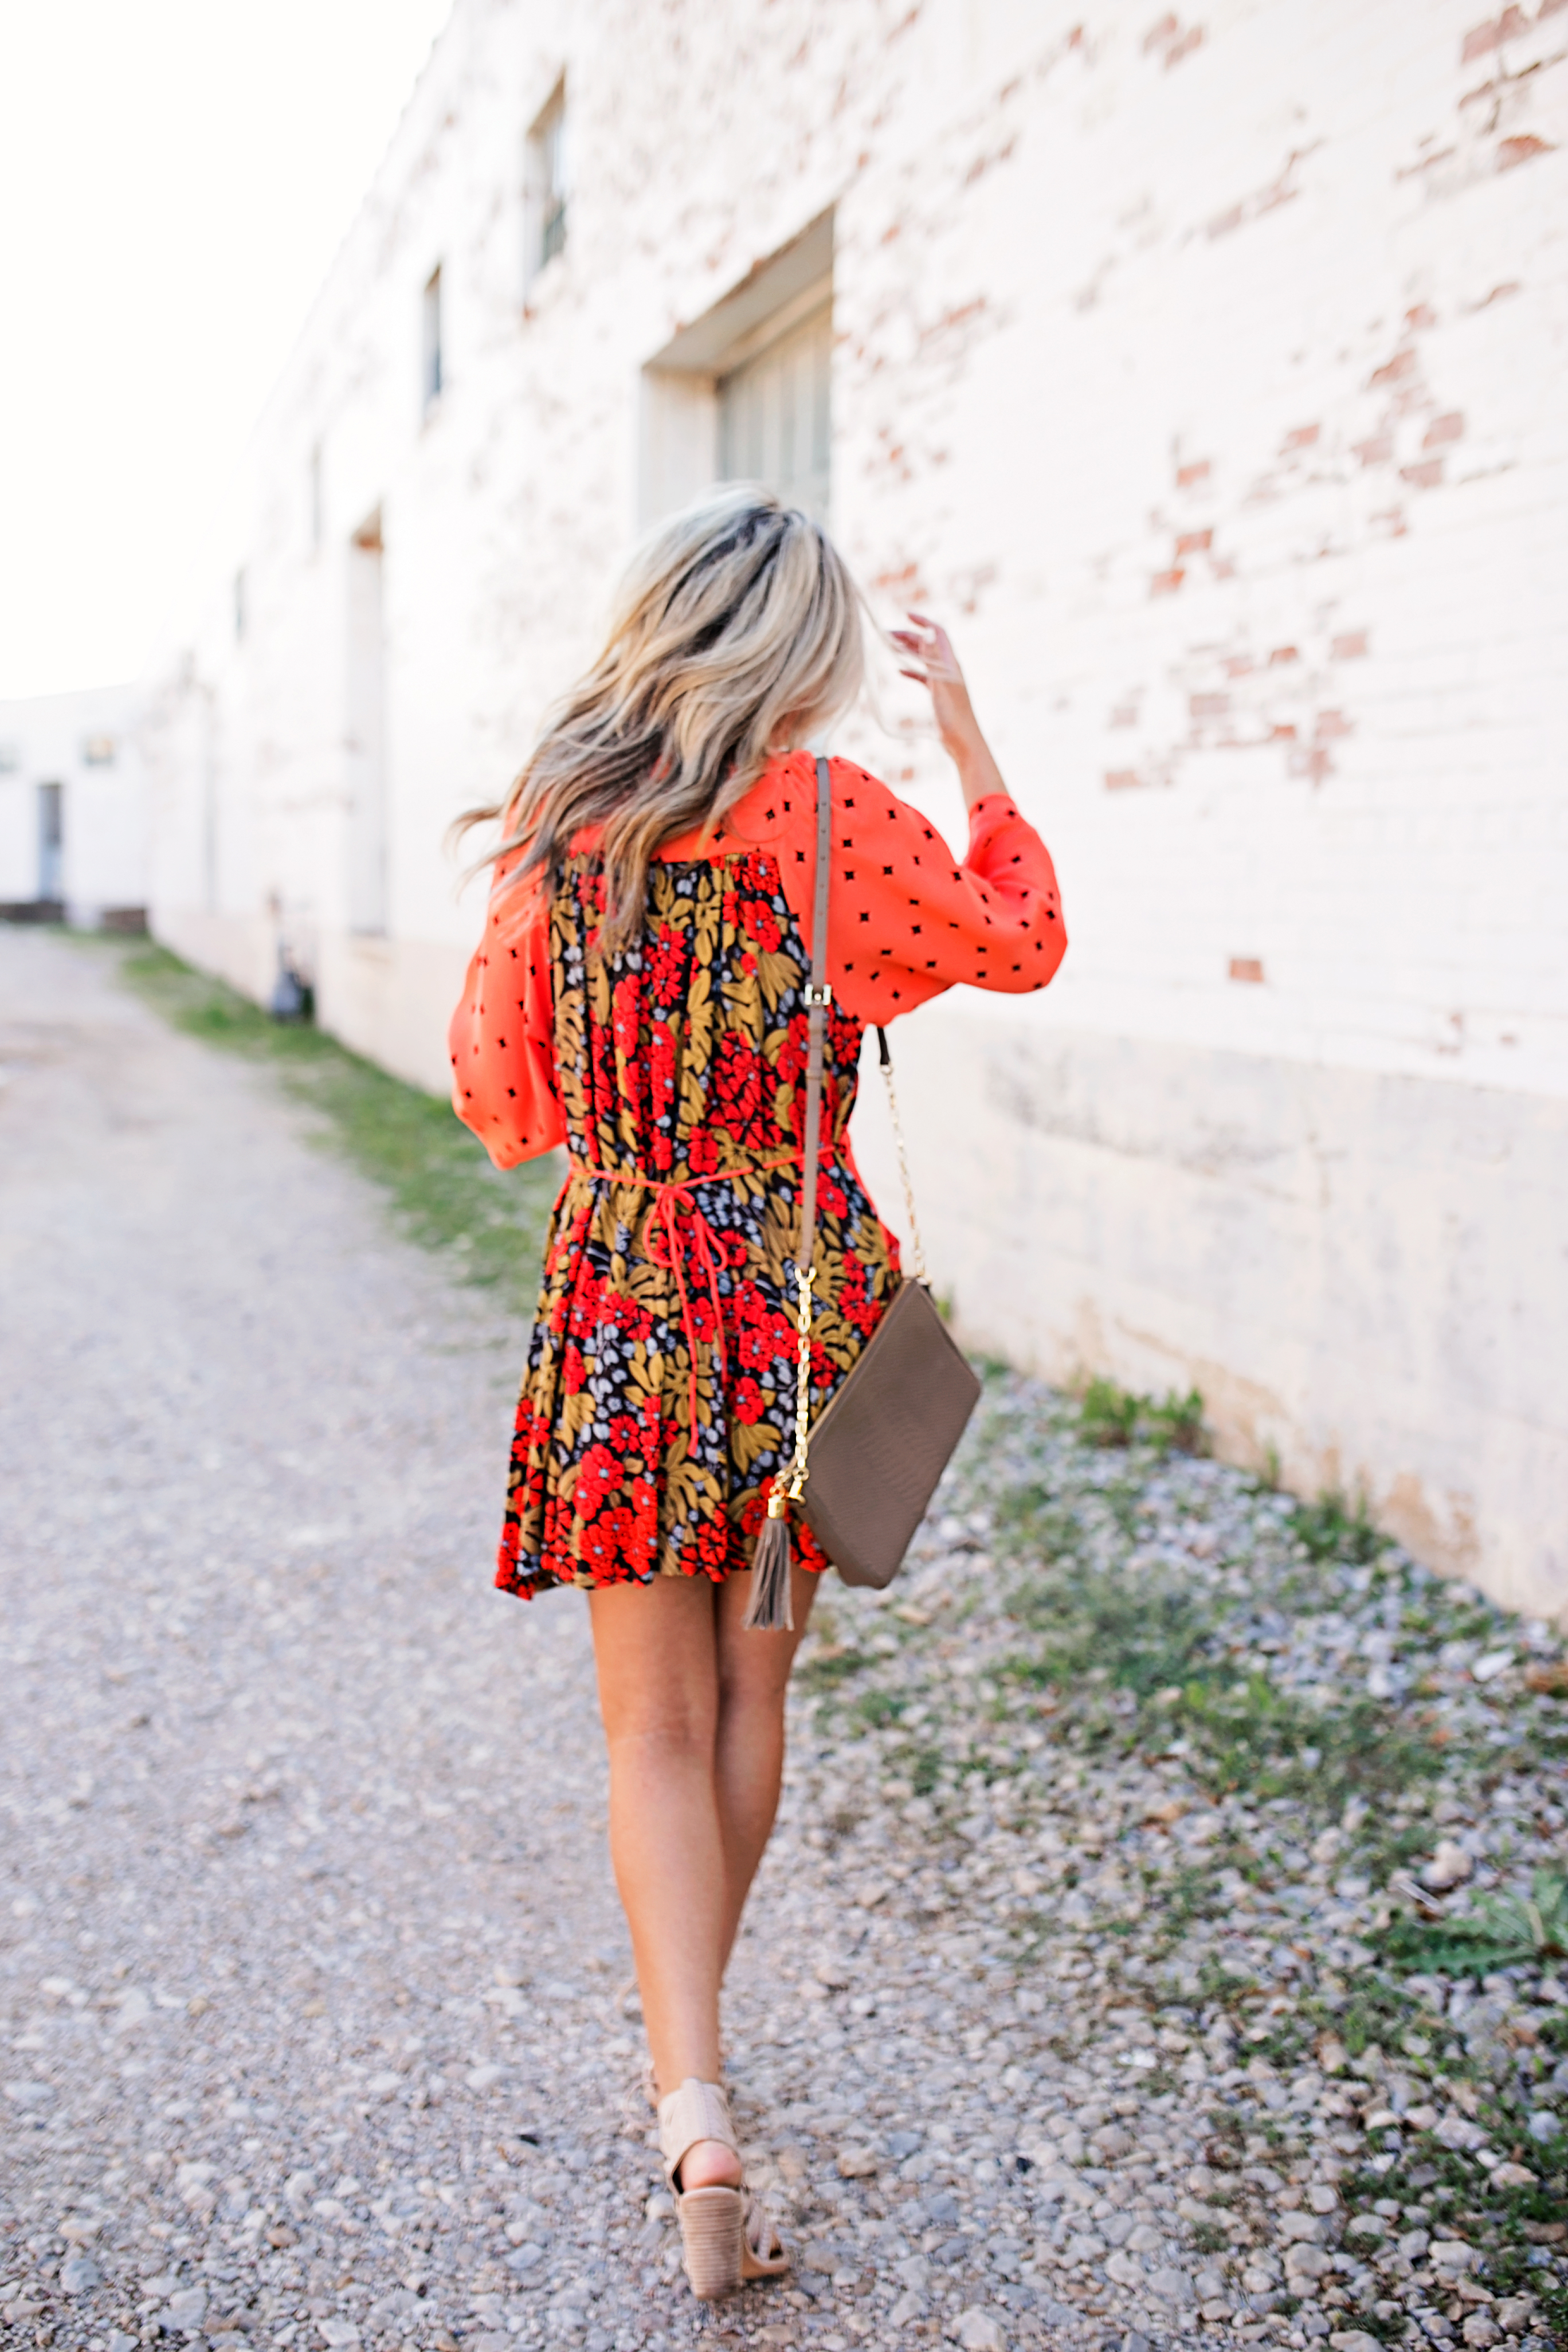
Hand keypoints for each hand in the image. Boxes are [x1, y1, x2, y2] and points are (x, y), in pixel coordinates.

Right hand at [889, 613, 1005, 811]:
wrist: (963, 742)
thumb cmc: (953, 716)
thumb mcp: (941, 684)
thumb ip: (933, 659)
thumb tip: (926, 634)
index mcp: (950, 663)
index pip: (937, 633)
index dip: (922, 621)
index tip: (905, 615)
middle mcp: (948, 669)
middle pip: (927, 644)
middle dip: (908, 636)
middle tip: (887, 634)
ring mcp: (943, 681)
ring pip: (923, 659)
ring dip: (908, 651)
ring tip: (890, 647)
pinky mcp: (939, 694)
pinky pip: (923, 677)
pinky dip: (911, 671)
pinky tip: (899, 671)